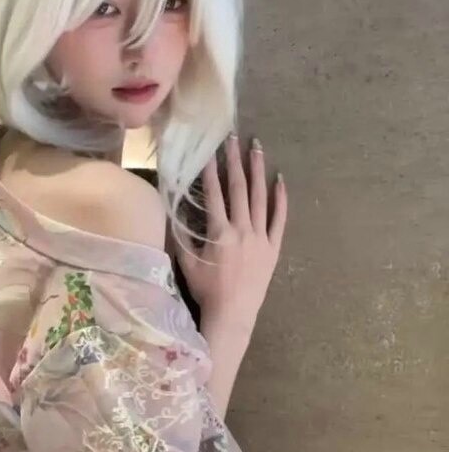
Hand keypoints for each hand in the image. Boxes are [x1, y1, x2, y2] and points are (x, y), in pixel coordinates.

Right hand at [177, 132, 287, 333]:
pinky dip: (280, 199)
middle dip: (234, 160)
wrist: (233, 315)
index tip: (208, 149)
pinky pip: (279, 219)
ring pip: (260, 197)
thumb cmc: (207, 290)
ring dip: (258, 171)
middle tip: (232, 137)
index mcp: (219, 233)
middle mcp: (242, 230)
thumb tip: (170, 209)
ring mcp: (261, 237)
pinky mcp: (274, 247)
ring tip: (257, 148)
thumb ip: (180, 235)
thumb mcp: (186, 263)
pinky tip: (280, 180)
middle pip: (238, 188)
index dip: (210, 170)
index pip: (214, 194)